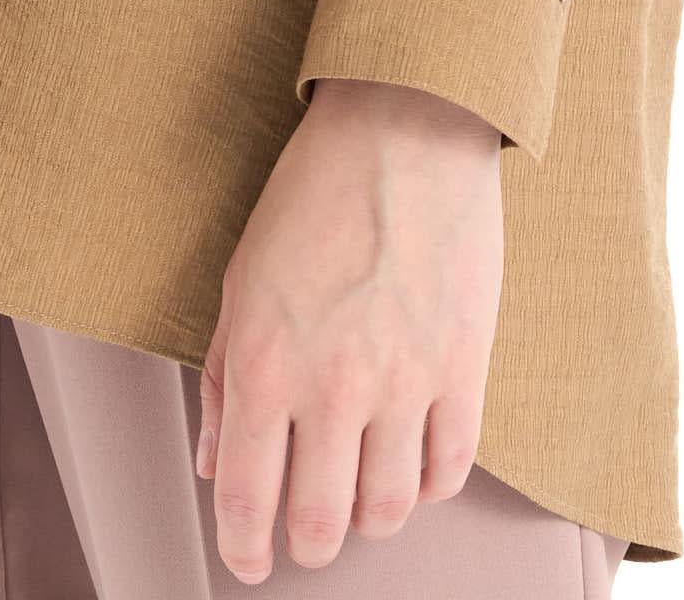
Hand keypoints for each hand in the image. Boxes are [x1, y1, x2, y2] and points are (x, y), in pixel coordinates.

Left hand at [195, 76, 503, 581]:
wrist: (404, 127)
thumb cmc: (314, 195)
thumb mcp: (242, 279)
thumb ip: (225, 380)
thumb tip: (219, 465)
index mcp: (265, 363)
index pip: (247, 499)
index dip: (243, 548)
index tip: (247, 561)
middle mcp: (332, 385)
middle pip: (320, 523)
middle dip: (306, 545)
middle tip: (305, 535)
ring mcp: (404, 380)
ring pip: (389, 510)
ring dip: (368, 519)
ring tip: (359, 497)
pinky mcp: (464, 367)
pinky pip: (451, 468)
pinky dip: (430, 485)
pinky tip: (413, 463)